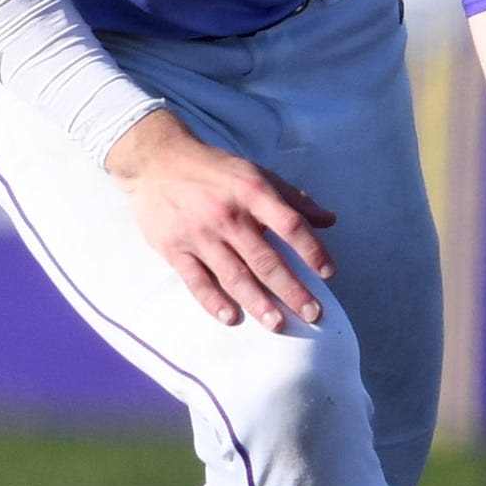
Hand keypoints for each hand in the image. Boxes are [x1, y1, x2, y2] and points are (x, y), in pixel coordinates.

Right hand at [106, 108, 336, 331]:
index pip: (289, 224)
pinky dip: (213, 301)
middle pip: (265, 259)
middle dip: (291, 289)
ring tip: (278, 324)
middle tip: (312, 314)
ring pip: (234, 275)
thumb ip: (293, 199)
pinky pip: (197, 280)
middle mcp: (228, 215)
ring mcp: (200, 234)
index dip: (312, 250)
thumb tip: (329, 219)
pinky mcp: (174, 248)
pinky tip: (231, 317)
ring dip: (258, 302)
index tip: (329, 273)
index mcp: (252, 192)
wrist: (156, 161)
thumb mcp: (256, 174)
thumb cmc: (214, 171)